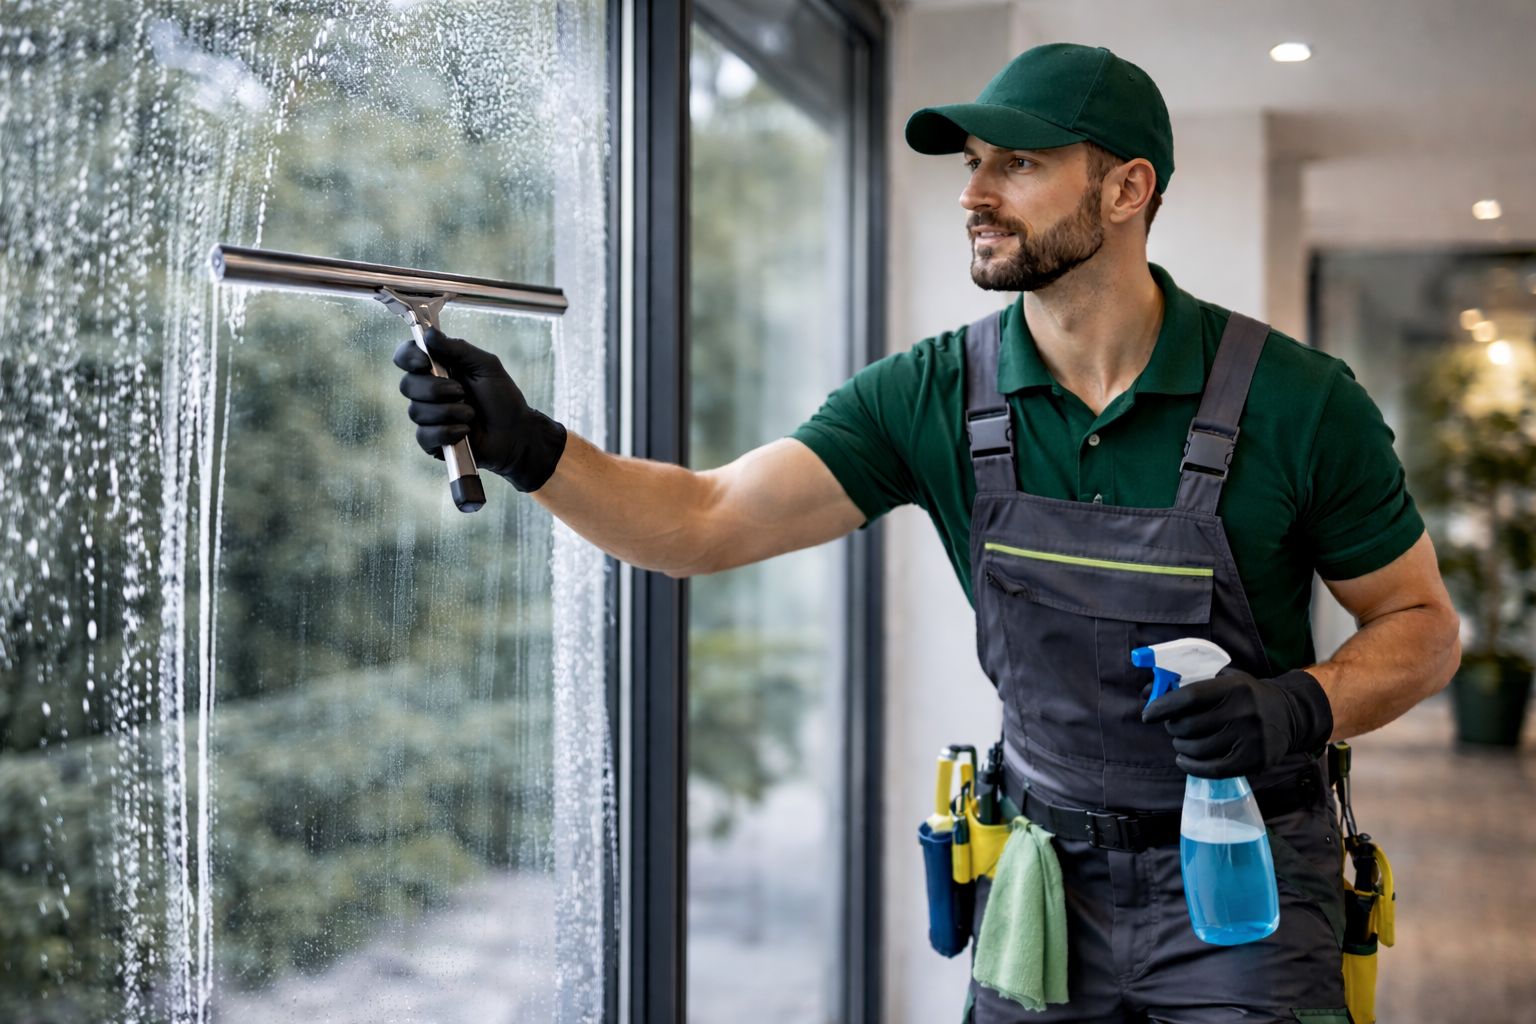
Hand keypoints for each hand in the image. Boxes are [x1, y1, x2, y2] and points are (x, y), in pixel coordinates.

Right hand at [395, 327, 566, 492]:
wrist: (515, 433)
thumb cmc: (502, 398)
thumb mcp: (486, 366)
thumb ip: (458, 349)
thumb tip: (429, 333)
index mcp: (438, 368)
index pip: (406, 357)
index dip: (408, 357)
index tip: (424, 362)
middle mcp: (428, 391)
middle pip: (407, 385)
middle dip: (435, 389)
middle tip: (461, 392)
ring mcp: (429, 417)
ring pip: (416, 412)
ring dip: (448, 412)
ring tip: (471, 414)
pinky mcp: (432, 441)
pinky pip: (424, 435)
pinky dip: (447, 432)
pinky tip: (465, 431)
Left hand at [1141, 669, 1331, 778]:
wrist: (1289, 715)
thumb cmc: (1246, 696)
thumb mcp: (1223, 680)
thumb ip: (1187, 683)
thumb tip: (1147, 693)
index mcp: (1233, 687)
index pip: (1190, 697)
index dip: (1164, 706)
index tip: (1148, 714)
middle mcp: (1244, 712)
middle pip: (1190, 726)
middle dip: (1173, 728)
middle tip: (1173, 727)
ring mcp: (1251, 738)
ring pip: (1198, 749)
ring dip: (1181, 747)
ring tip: (1182, 742)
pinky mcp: (1255, 760)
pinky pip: (1213, 769)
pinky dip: (1191, 767)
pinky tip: (1185, 760)